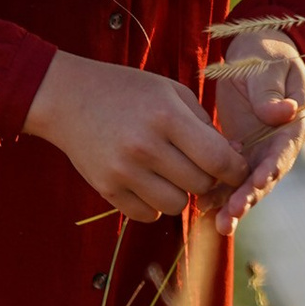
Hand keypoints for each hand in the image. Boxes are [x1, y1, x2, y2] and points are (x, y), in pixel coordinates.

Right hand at [25, 50, 248, 224]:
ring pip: (176, 205)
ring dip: (180, 193)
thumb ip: (205, 124)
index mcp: (167, 117)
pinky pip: (148, 215)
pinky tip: (148, 182)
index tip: (236, 168)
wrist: (68, 98)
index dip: (235, 169)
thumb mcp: (172, 93)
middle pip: (201, 185)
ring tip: (170, 172)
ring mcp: (123, 171)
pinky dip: (154, 204)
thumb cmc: (128, 91)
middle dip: (207, 178)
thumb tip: (236, 158)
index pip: (218, 160)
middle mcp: (145, 147)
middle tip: (197, 164)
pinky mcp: (106, 189)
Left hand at [213, 29, 304, 229]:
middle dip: (250, 197)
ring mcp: (260, 150)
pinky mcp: (239, 153)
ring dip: (234, 205)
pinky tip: (203, 210)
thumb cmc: (264, 55)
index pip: (284, 150)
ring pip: (248, 184)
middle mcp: (280, 143)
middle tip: (231, 216)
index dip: (272, 168)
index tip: (258, 182)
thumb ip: (271, 91)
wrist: (252, 54)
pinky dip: (219, 194)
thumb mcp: (268, 67)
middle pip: (267, 176)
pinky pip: (229, 178)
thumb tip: (281, 113)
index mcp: (295, 121)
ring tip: (219, 224)